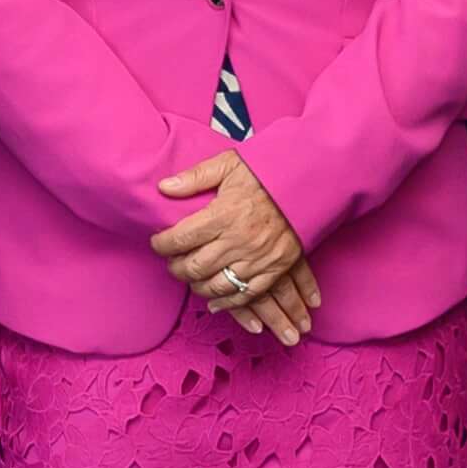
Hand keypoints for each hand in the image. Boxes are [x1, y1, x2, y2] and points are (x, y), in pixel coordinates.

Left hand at [148, 153, 314, 345]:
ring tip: (190, 278)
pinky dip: (227, 303)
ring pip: (216, 285)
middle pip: (195, 266)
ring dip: (197, 286)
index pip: (180, 238)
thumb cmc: (266, 173)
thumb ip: (195, 177)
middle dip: (176, 268)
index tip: (158, 242)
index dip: (162, 244)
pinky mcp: (274, 269)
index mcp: (223, 214)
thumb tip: (164, 187)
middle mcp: (238, 240)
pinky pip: (246, 295)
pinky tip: (214, 302)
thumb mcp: (229, 165)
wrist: (308, 184)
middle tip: (171, 263)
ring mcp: (257, 258)